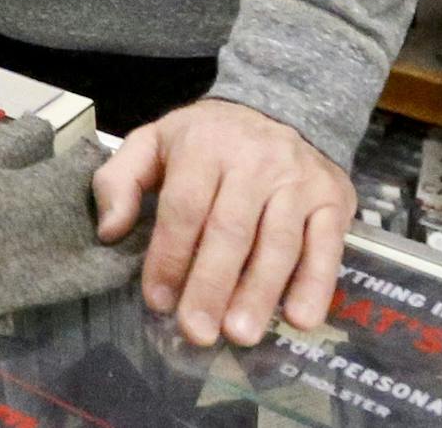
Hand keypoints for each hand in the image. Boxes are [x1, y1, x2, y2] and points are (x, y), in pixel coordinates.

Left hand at [94, 98, 352, 348]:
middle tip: (196, 331)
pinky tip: (298, 319)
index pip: (184, 207)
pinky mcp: (333, 199)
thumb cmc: (207, 138)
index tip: (157, 299)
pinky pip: (327, 247)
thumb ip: (121, 180)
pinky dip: (316, 285)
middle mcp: (254, 160)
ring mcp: (297, 180)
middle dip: (210, 285)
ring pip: (278, 243)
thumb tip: (109, 231)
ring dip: (259, 293)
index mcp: (203, 145)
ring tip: (239, 334)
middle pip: (230, 231)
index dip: (168, 256)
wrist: (279, 108)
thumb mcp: (154, 141)